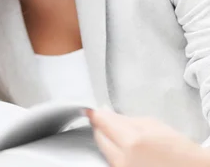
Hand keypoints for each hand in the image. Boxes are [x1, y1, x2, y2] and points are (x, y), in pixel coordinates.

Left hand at [87, 108, 209, 166]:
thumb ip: (124, 119)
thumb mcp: (152, 125)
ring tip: (119, 134)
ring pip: (103, 149)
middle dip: (101, 126)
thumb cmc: (178, 148)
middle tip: (106, 120)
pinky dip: (113, 151)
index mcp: (132, 140)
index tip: (90, 110)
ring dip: (107, 139)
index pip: (103, 122)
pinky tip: (123, 147)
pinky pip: (111, 159)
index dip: (96, 114)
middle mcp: (123, 158)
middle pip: (99, 136)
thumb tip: (105, 113)